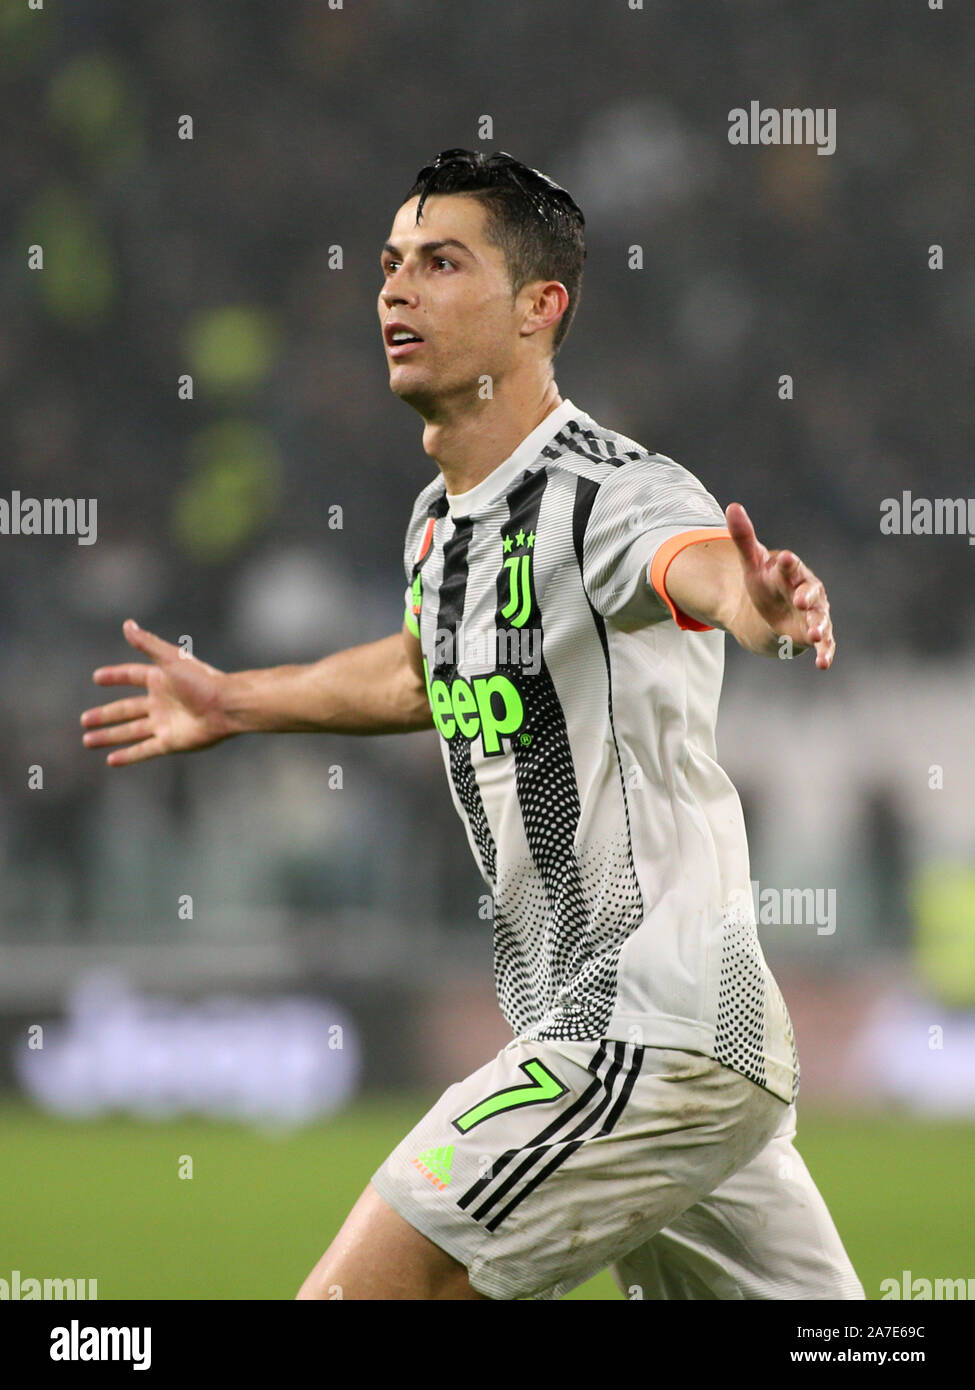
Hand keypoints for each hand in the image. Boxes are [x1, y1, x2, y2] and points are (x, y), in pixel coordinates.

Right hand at [81, 619, 232, 764]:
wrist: (226, 706)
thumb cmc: (201, 680)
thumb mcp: (170, 659)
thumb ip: (148, 643)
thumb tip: (127, 624)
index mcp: (161, 679)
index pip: (132, 676)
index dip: (115, 677)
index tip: (97, 678)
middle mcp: (161, 702)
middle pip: (126, 709)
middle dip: (105, 715)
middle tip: (84, 720)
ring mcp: (165, 723)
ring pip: (130, 731)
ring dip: (109, 736)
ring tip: (87, 740)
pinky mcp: (171, 742)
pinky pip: (144, 750)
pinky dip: (128, 755)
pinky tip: (111, 760)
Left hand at [726, 503, 834, 668]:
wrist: (771, 612)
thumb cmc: (765, 583)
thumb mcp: (751, 564)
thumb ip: (744, 538)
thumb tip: (732, 506)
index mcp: (792, 572)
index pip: (791, 565)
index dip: (788, 563)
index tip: (784, 557)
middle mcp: (808, 591)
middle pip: (811, 592)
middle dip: (807, 596)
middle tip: (801, 600)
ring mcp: (813, 613)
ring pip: (820, 618)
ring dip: (820, 626)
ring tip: (816, 634)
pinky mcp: (814, 634)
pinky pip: (824, 643)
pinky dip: (825, 652)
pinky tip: (823, 663)